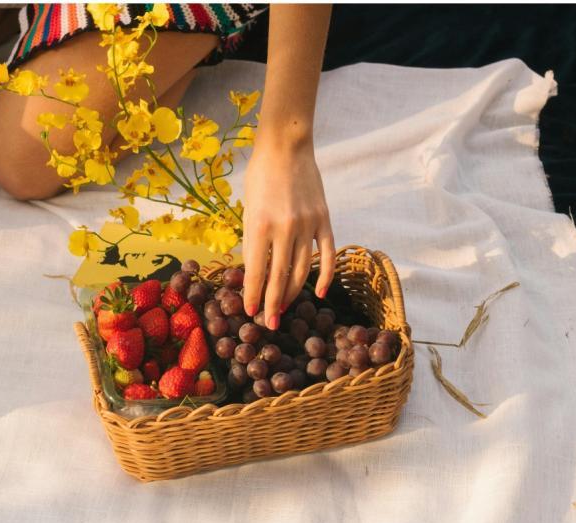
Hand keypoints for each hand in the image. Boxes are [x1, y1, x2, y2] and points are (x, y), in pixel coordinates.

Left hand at [241, 136, 334, 329]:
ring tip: (286, 308)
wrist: (286, 147)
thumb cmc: (259, 177)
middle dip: (273, 303)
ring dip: (293, 293)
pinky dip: (324, 276)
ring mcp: (307, 224)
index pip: (256, 271)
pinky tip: (318, 293)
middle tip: (270, 322)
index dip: (254, 294)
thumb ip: (253, 241)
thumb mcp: (248, 209)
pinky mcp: (324, 219)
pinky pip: (327, 254)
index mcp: (259, 225)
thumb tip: (255, 272)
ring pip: (302, 270)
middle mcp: (284, 228)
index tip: (251, 312)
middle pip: (280, 277)